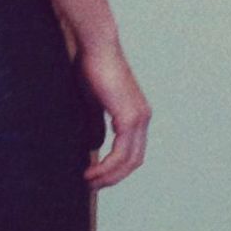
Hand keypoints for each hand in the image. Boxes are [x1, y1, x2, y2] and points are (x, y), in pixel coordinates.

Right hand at [78, 37, 148, 188]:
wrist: (96, 45)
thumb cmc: (90, 66)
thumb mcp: (92, 101)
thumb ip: (96, 123)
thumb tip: (94, 146)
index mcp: (135, 114)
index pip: (131, 151)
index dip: (114, 168)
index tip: (94, 176)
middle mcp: (142, 118)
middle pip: (133, 161)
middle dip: (112, 177)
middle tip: (91, 185)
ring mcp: (138, 118)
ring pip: (129, 161)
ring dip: (109, 176)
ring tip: (89, 182)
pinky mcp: (129, 117)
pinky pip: (121, 153)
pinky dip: (107, 167)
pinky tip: (92, 171)